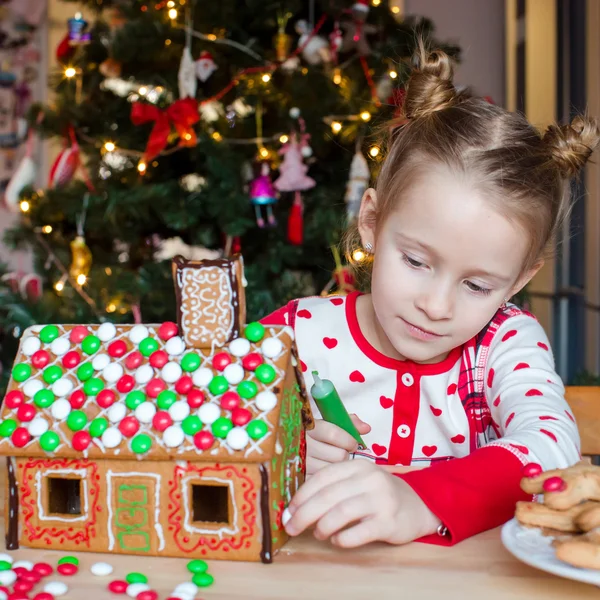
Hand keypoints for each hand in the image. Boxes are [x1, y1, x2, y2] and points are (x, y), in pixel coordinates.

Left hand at [285, 460, 440, 547]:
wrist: (418, 505)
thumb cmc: (379, 493)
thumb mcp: (359, 480)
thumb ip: (334, 487)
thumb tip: (297, 506)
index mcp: (357, 466)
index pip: (322, 477)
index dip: (302, 494)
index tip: (288, 510)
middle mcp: (369, 479)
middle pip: (328, 496)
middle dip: (304, 513)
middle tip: (291, 527)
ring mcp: (380, 500)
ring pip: (341, 513)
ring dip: (322, 526)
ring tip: (317, 533)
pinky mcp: (389, 522)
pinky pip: (359, 532)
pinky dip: (342, 539)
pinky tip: (336, 540)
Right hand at [306, 416, 370, 475]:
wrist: (283, 445)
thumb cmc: (312, 433)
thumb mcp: (327, 422)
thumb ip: (347, 422)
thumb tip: (366, 428)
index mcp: (309, 426)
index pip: (334, 435)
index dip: (349, 440)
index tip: (352, 443)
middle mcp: (302, 444)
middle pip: (339, 455)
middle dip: (345, 455)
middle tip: (342, 454)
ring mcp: (300, 463)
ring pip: (334, 470)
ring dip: (339, 467)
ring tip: (332, 462)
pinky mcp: (300, 478)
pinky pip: (325, 481)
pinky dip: (330, 478)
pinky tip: (327, 473)